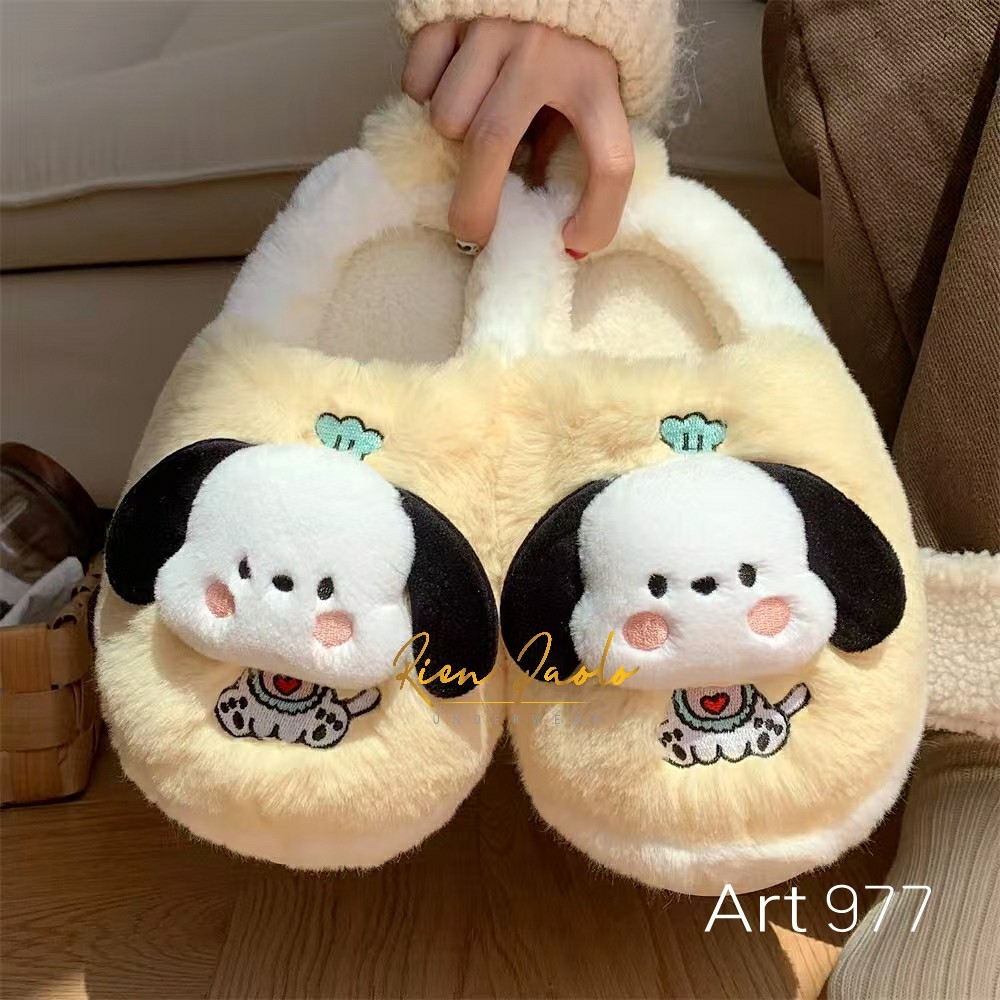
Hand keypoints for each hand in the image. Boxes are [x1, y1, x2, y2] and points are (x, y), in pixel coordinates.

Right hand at [402, 18, 633, 255]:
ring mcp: (490, 28)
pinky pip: (417, 83)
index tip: (574, 241)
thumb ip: (571, 143)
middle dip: (474, 206)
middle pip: (492, 143)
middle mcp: (542, 51)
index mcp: (594, 76)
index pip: (611, 161)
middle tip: (471, 233)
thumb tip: (556, 221)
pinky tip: (449, 86)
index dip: (598, 216)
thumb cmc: (568, 42)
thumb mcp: (590, 87)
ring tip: (470, 123)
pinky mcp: (448, 14)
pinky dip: (425, 96)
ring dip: (453, 137)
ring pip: (446, 117)